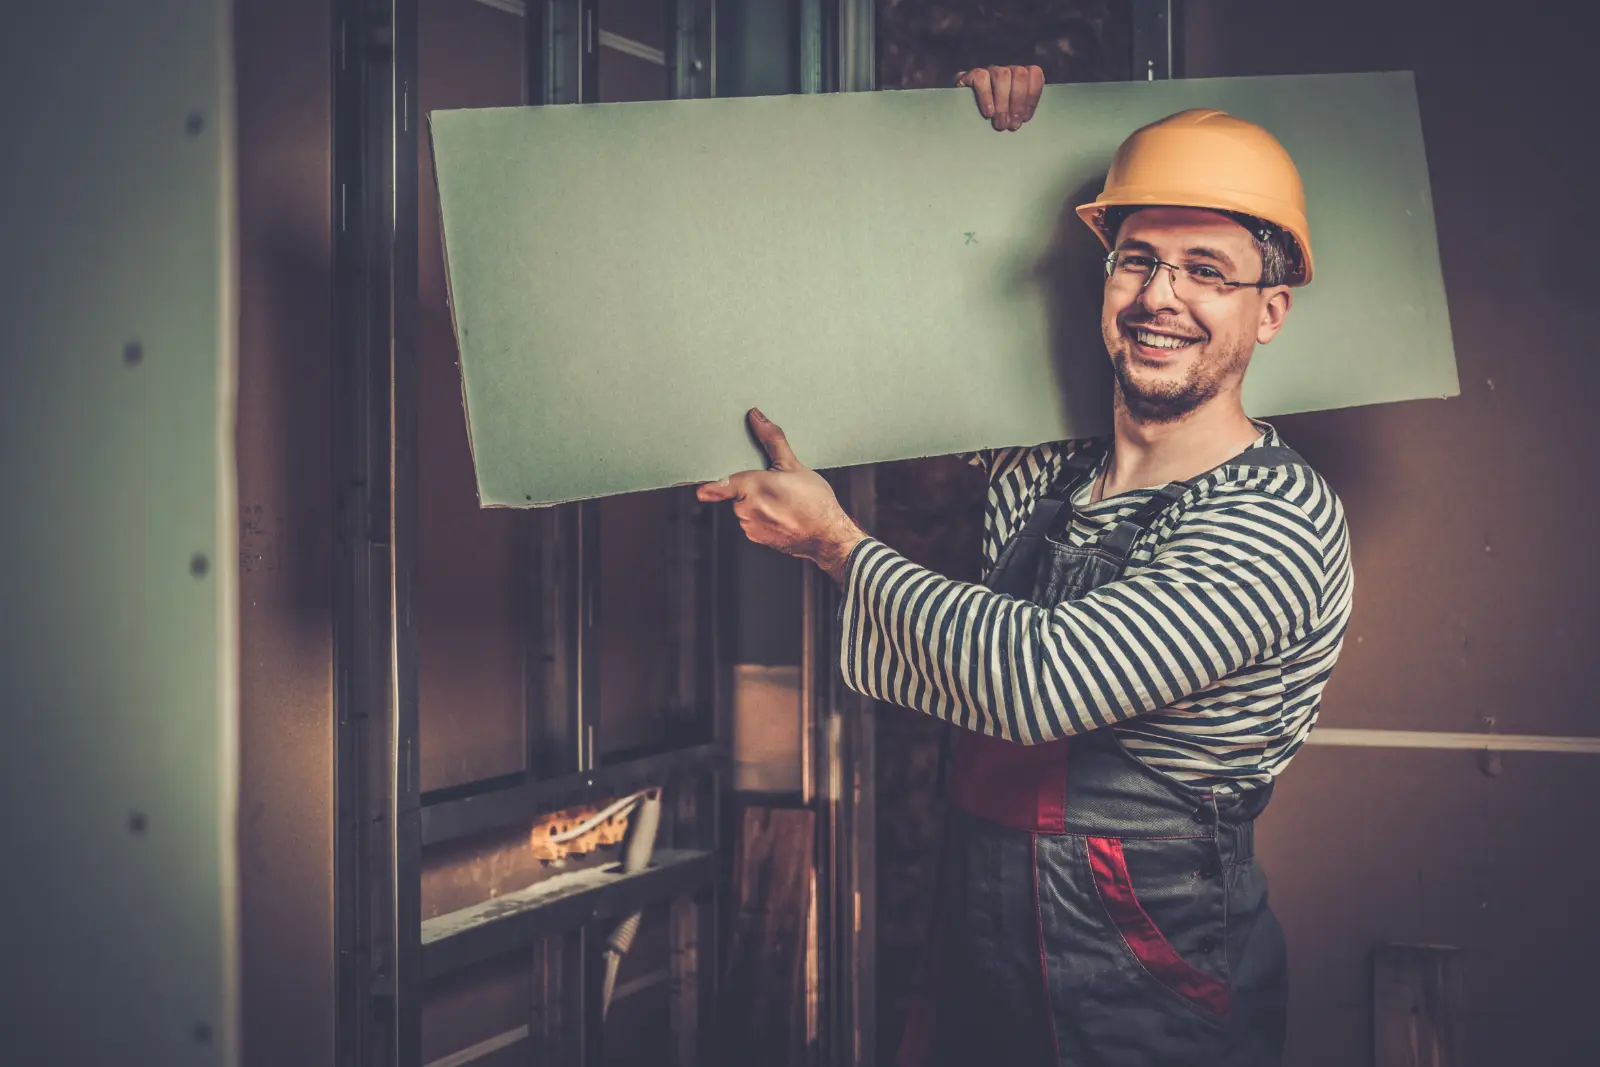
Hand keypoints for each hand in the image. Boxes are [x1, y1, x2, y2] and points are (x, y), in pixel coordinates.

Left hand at [696, 409, 865, 581]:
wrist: (829, 537)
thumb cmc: (816, 503)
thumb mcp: (794, 466)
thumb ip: (772, 440)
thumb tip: (757, 418)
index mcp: (754, 488)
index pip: (723, 485)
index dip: (710, 486)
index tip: (699, 488)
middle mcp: (747, 509)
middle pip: (737, 492)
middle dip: (751, 487)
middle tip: (776, 486)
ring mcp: (750, 526)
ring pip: (744, 507)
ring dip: (757, 503)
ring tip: (783, 502)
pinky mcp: (756, 537)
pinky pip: (751, 521)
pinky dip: (762, 517)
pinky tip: (782, 514)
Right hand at [956, 65, 1044, 130]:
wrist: (960, 112)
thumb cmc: (992, 116)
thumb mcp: (1010, 114)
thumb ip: (1019, 113)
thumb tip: (1023, 122)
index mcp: (1020, 76)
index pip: (1034, 74)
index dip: (1032, 96)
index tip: (1025, 117)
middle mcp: (1007, 70)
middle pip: (1019, 74)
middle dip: (1018, 101)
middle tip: (1012, 124)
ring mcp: (989, 71)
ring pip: (1002, 75)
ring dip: (1003, 102)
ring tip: (1000, 122)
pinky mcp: (972, 75)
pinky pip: (981, 79)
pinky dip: (986, 96)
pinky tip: (988, 113)